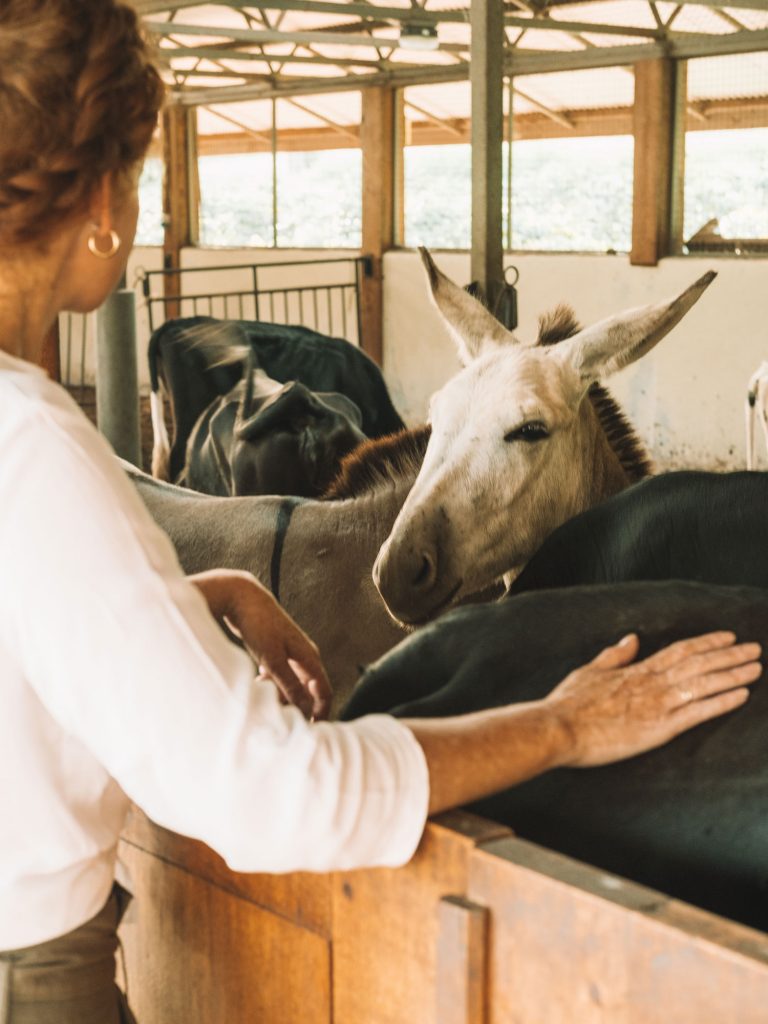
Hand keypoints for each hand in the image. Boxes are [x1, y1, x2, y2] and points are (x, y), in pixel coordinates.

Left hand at [190, 570, 331, 720]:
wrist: (241, 596)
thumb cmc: (258, 625)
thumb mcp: (272, 659)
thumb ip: (289, 685)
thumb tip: (306, 709)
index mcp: (309, 657)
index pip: (324, 692)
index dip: (320, 713)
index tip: (308, 731)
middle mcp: (305, 655)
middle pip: (308, 691)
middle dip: (295, 705)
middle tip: (277, 714)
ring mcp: (291, 653)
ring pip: (292, 684)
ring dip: (281, 694)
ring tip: (263, 694)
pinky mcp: (277, 651)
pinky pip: (280, 676)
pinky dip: (271, 683)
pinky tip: (257, 681)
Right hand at [546, 631, 761, 767]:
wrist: (559, 728)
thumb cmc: (569, 703)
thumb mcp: (590, 671)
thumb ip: (614, 655)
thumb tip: (632, 638)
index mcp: (637, 670)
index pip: (679, 650)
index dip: (706, 643)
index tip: (728, 637)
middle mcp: (653, 683)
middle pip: (699, 663)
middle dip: (729, 655)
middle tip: (755, 648)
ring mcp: (658, 705)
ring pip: (704, 684)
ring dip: (733, 674)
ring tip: (756, 667)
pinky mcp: (659, 728)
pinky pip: (698, 712)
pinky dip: (722, 702)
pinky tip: (741, 695)